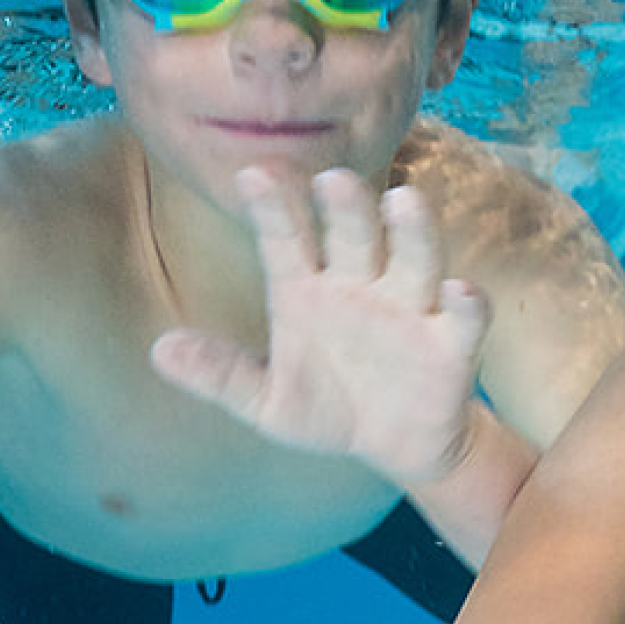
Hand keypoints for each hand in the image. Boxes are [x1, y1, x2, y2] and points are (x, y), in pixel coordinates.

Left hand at [151, 166, 490, 491]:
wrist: (393, 448)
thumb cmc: (327, 408)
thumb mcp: (266, 401)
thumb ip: (220, 374)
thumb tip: (159, 351)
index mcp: (307, 289)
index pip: (287, 239)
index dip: (274, 208)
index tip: (252, 175)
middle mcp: (361, 286)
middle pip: (355, 236)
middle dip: (346, 208)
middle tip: (332, 178)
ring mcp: (410, 309)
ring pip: (414, 260)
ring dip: (412, 232)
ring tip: (404, 201)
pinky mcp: (452, 345)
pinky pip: (463, 319)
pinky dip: (466, 304)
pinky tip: (458, 291)